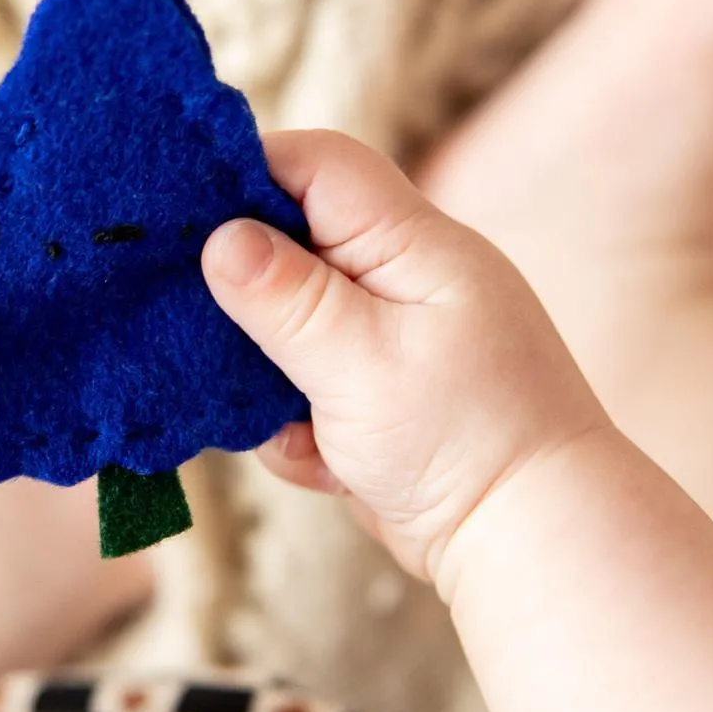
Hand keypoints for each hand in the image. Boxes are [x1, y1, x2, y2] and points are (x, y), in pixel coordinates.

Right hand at [203, 131, 608, 583]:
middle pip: (293, 242)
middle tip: (202, 327)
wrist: (534, 545)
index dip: (247, 172)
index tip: (177, 209)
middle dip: (246, 290)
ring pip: (290, 325)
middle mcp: (404, 280)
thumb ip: (287, 299)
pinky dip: (299, 426)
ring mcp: (392, 341)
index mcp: (414, 244)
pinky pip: (307, 389)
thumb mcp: (362, 363)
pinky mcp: (378, 400)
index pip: (318, 166)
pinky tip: (322, 463)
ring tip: (283, 418)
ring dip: (268, 373)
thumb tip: (220, 237)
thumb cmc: (464, 440)